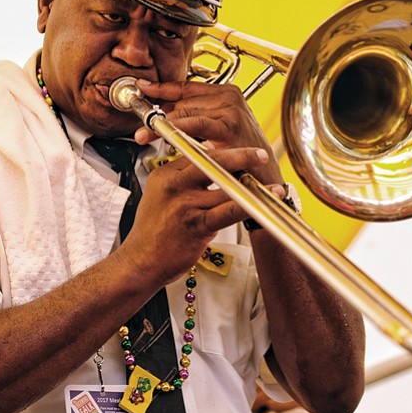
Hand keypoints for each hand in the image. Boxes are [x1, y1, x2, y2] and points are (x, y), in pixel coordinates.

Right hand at [118, 144, 270, 285]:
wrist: (140, 262)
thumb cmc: (152, 231)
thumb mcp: (159, 194)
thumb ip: (182, 176)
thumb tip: (209, 156)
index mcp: (165, 174)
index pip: (196, 153)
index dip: (222, 151)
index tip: (240, 149)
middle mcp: (174, 186)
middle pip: (212, 162)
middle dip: (240, 156)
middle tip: (260, 154)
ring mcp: (185, 205)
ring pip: (224, 187)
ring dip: (251, 185)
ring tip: (272, 186)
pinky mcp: (196, 225)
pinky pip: (227, 212)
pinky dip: (248, 205)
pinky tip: (262, 203)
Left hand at [133, 79, 283, 187]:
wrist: (263, 176)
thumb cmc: (240, 155)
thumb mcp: (215, 131)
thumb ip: (193, 119)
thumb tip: (162, 112)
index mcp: (225, 93)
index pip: (186, 86)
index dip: (162, 88)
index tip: (142, 87)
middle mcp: (229, 96)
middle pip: (182, 101)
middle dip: (158, 114)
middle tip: (140, 126)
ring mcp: (231, 109)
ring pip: (185, 112)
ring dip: (162, 124)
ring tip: (145, 134)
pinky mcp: (230, 125)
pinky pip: (196, 125)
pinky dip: (178, 130)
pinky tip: (164, 137)